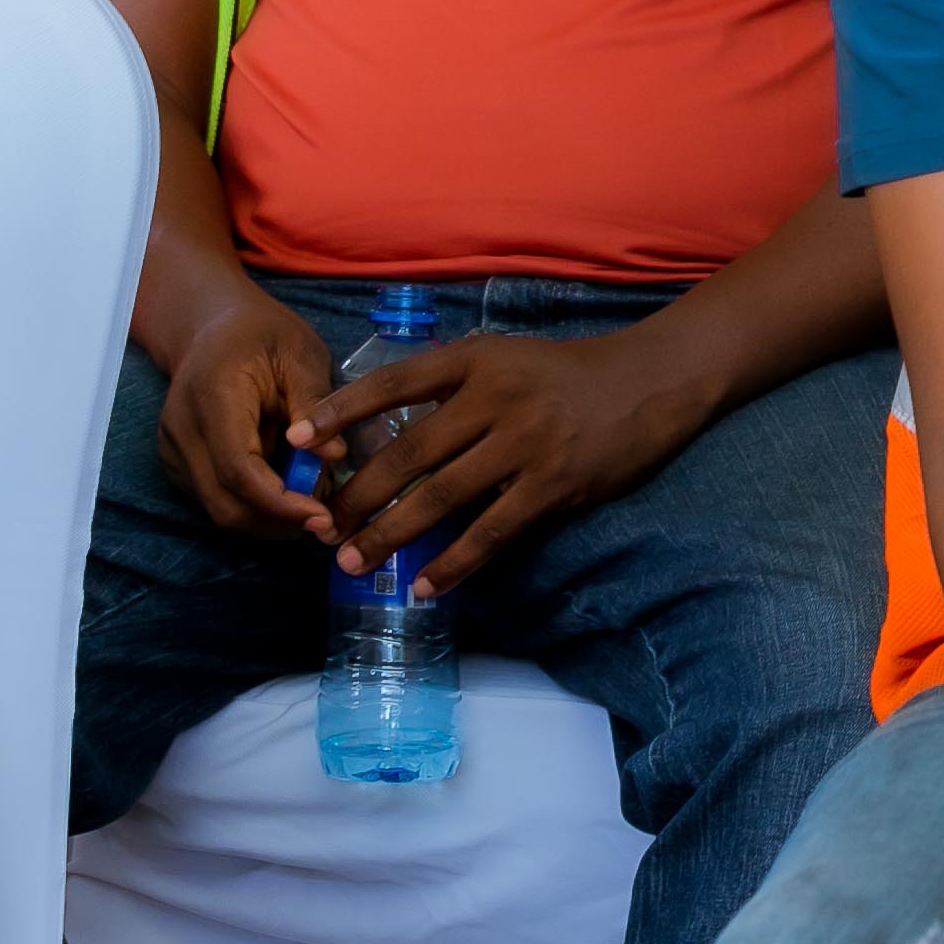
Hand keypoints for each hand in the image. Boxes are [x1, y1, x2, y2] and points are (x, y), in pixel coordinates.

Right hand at [153, 294, 336, 540]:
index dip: (279, 503)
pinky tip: (285, 492)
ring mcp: (174, 450)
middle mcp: (182, 430)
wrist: (210, 326)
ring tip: (311, 504)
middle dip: (276, 523)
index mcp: (213, 397)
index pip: (238, 470)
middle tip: (324, 521)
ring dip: (266, 520)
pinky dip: (251, 507)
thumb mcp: (300, 354)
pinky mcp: (177, 463)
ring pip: (217, 510)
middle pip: (223, 504)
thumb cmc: (262, 334)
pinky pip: (214, 500)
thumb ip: (315, 403)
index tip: (321, 515)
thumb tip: (334, 456)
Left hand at [297, 318, 733, 595]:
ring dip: (392, 534)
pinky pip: (492, 531)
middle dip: (359, 496)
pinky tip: (424, 585)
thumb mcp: (505, 358)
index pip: (393, 383)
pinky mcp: (554, 484)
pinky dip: (453, 563)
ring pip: (442, 497)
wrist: (648, 382)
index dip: (341, 411)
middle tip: (324, 530)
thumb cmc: (567, 374)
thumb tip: (386, 434)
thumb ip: (453, 387)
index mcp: (475, 360)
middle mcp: (495, 397)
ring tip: (356, 563)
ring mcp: (525, 442)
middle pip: (409, 452)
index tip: (295, 439)